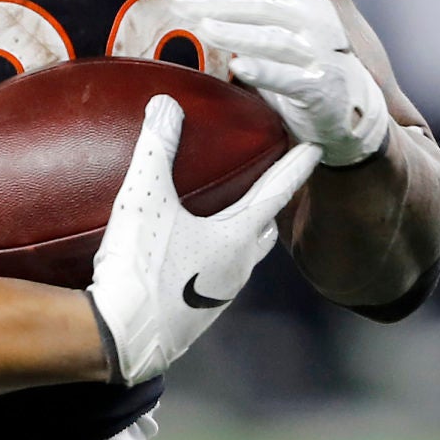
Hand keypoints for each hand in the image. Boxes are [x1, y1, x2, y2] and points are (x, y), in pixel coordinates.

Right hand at [87, 95, 320, 384]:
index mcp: (236, 237)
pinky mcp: (196, 315)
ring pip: (243, 257)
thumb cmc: (142, 266)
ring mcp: (219, 295)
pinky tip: (192, 257)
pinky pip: (215, 279)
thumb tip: (166, 103)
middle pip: (265, 229)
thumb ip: (156, 149)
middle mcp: (237, 267)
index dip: (295, 167)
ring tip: (233, 218)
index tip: (315, 149)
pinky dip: (213, 260)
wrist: (124, 336)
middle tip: (274, 182)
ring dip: (244, 235)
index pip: (275, 192)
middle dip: (272, 204)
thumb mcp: (145, 199)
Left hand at [168, 0, 395, 167]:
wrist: (347, 113)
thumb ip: (248, 15)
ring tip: (203, 27)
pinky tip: (239, 67)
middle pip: (259, 6)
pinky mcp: (322, 88)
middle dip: (214, 2)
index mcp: (302, 4)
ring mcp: (320, 55)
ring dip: (235, 33)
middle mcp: (315, 23)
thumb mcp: (278, 35)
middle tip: (177, 0)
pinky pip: (289, 79)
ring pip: (273, 40)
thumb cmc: (302, 70)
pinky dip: (264, 72)